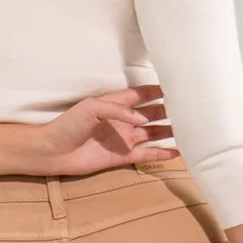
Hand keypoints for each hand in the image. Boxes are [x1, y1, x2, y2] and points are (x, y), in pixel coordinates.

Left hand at [25, 86, 179, 175]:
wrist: (53, 151)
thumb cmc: (67, 125)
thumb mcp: (92, 108)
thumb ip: (119, 110)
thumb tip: (142, 118)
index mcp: (115, 103)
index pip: (141, 94)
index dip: (158, 90)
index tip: (177, 86)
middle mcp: (122, 120)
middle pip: (151, 113)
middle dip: (168, 110)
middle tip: (189, 108)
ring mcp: (123, 138)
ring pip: (152, 133)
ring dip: (168, 131)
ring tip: (190, 129)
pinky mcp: (121, 156)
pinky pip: (146, 154)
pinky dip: (161, 153)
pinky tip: (176, 151)